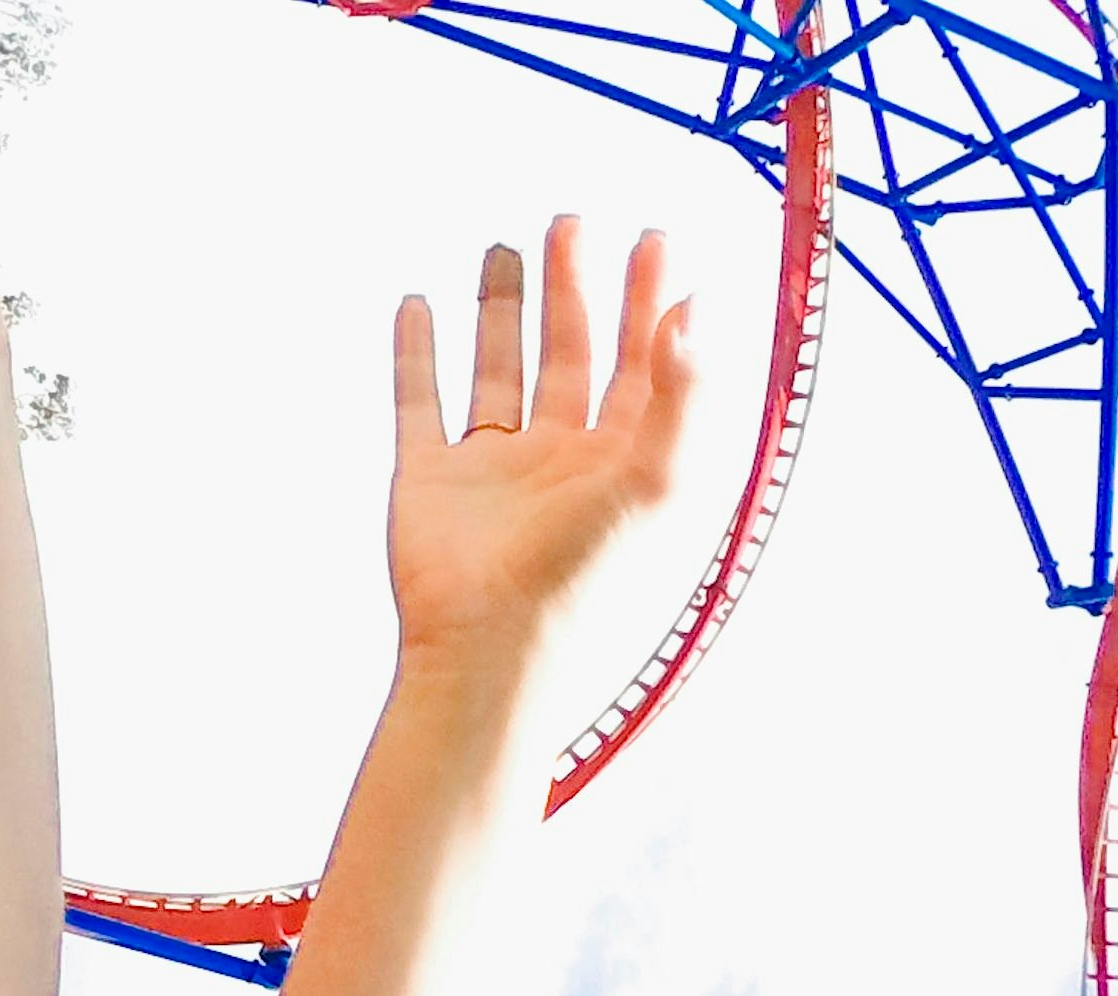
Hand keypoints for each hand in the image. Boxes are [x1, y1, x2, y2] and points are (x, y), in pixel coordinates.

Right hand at [384, 220, 701, 662]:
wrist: (490, 652)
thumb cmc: (584, 582)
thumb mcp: (656, 481)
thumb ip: (684, 393)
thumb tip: (701, 307)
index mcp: (621, 462)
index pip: (643, 366)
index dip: (651, 303)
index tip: (656, 239)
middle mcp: (560, 461)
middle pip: (570, 354)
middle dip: (575, 288)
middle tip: (574, 222)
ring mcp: (492, 470)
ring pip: (498, 368)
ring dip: (503, 309)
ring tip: (506, 246)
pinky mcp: (429, 481)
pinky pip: (420, 402)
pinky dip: (416, 353)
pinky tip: (418, 304)